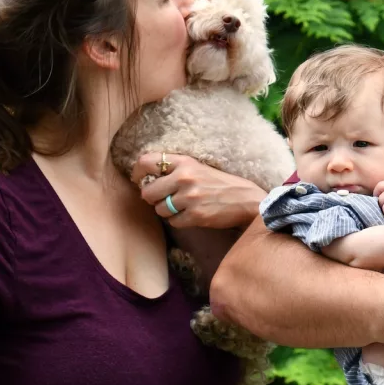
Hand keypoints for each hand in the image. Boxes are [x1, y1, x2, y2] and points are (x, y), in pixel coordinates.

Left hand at [132, 153, 267, 228]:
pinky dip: (180, 221)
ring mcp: (190, 197)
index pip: (146, 162)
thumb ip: (174, 170)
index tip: (140, 180)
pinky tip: (193, 214)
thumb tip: (145, 180)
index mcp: (185, 162)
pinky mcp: (196, 215)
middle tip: (164, 199)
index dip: (137, 173)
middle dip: (153, 199)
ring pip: (159, 209)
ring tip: (184, 206)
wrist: (246, 199)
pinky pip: (173, 222)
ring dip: (167, 211)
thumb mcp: (198, 168)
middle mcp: (185, 178)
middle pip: (147, 192)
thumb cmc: (219, 183)